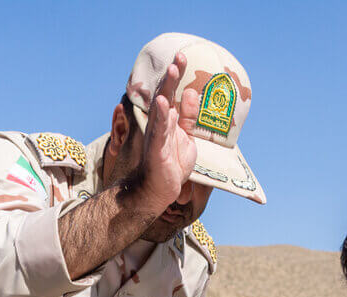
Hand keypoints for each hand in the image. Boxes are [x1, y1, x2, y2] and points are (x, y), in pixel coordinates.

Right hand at [131, 52, 199, 213]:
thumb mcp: (186, 137)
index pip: (172, 93)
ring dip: (167, 88)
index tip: (182, 57)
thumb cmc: (171, 163)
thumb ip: (187, 117)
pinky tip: (164, 104)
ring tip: (172, 70)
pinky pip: (160, 130)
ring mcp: (158, 135)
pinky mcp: (157, 149)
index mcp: (169, 120)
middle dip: (173, 76)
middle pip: (166, 94)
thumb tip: (189, 93)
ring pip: (162, 108)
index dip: (177, 75)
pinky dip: (162, 117)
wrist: (158, 189)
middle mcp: (161, 124)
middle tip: (178, 57)